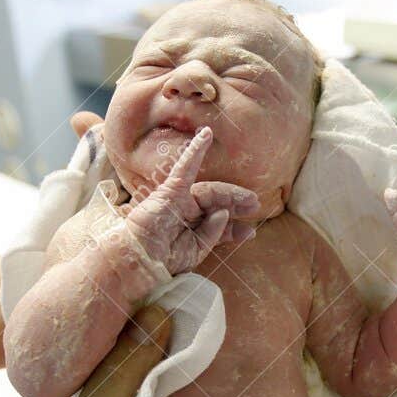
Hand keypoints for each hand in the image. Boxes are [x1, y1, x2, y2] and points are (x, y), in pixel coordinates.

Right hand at [124, 127, 257, 276]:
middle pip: (216, 204)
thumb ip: (212, 233)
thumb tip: (224, 213)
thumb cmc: (164, 260)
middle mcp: (186, 213)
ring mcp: (178, 200)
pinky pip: (184, 167)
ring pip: (209, 192)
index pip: (217, 225)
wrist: (141, 261)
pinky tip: (206, 135)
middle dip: (236, 204)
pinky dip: (194, 151)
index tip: (250, 234)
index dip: (234, 229)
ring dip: (230, 193)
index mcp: (191, 229)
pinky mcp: (169, 190)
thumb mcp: (196, 251)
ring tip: (249, 200)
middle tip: (255, 205)